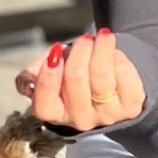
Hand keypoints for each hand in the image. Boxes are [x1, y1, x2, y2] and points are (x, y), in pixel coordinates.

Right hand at [16, 29, 145, 132]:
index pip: (45, 105)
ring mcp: (106, 116)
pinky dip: (118, 57)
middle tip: (85, 38)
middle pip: (75, 80)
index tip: (54, 54)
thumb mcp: (50, 73)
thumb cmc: (74, 73)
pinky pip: (123, 75)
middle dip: (79, 51)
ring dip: (101, 48)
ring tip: (102, 37)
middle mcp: (80, 120)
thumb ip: (32, 74)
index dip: (48, 79)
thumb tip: (27, 82)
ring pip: (101, 75)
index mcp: (55, 113)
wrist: (112, 79)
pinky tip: (114, 52)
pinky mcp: (130, 107)